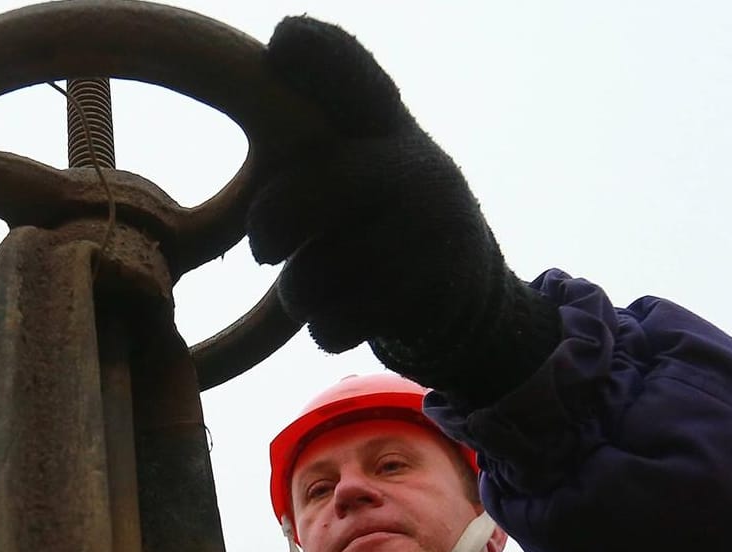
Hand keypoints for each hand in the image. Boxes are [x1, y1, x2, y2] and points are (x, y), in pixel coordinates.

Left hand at [247, 17, 558, 406]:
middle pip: (317, 189)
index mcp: (385, 125)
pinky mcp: (430, 293)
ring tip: (313, 284)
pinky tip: (342, 314)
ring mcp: (429, 230)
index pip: (354, 75)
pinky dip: (326, 328)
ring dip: (299, 290)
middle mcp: (414, 165)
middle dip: (272, 224)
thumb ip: (313, 129)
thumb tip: (269, 62)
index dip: (317, 55)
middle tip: (265, 247)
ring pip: (317, 272)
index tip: (283, 42)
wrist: (467, 295)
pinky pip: (337, 322)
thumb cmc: (378, 218)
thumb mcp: (360, 159)